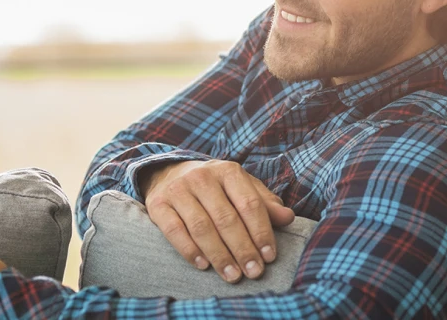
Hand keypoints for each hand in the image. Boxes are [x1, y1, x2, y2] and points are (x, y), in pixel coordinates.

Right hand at [140, 160, 294, 283]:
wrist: (169, 173)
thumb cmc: (214, 187)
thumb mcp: (240, 187)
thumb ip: (264, 203)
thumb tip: (288, 217)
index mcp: (228, 171)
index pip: (249, 203)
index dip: (261, 232)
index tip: (269, 257)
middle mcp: (202, 177)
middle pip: (226, 218)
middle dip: (242, 249)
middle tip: (253, 272)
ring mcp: (178, 189)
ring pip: (201, 227)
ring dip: (219, 255)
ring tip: (232, 275)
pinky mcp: (158, 204)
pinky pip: (174, 231)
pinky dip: (189, 250)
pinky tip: (203, 265)